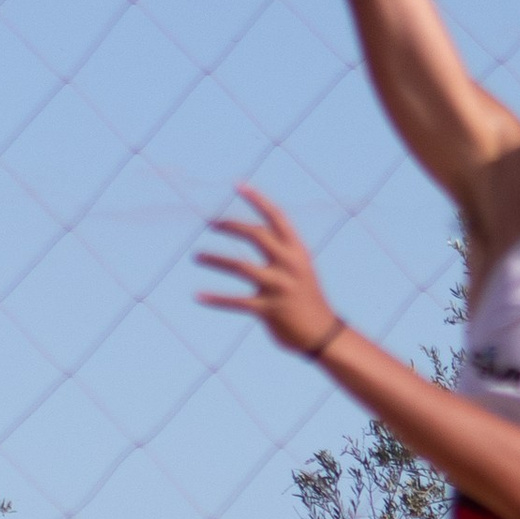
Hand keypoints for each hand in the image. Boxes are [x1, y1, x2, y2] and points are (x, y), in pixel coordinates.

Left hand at [197, 188, 346, 359]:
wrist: (323, 334)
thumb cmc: (305, 297)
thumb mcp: (298, 268)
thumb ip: (277, 250)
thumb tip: (248, 230)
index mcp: (298, 251)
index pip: (276, 217)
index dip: (257, 198)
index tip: (237, 184)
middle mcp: (290, 265)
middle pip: (256, 235)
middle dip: (231, 226)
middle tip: (210, 224)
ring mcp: (280, 287)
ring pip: (241, 267)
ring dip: (216, 259)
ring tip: (196, 257)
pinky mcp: (270, 311)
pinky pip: (237, 302)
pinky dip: (216, 298)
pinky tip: (197, 296)